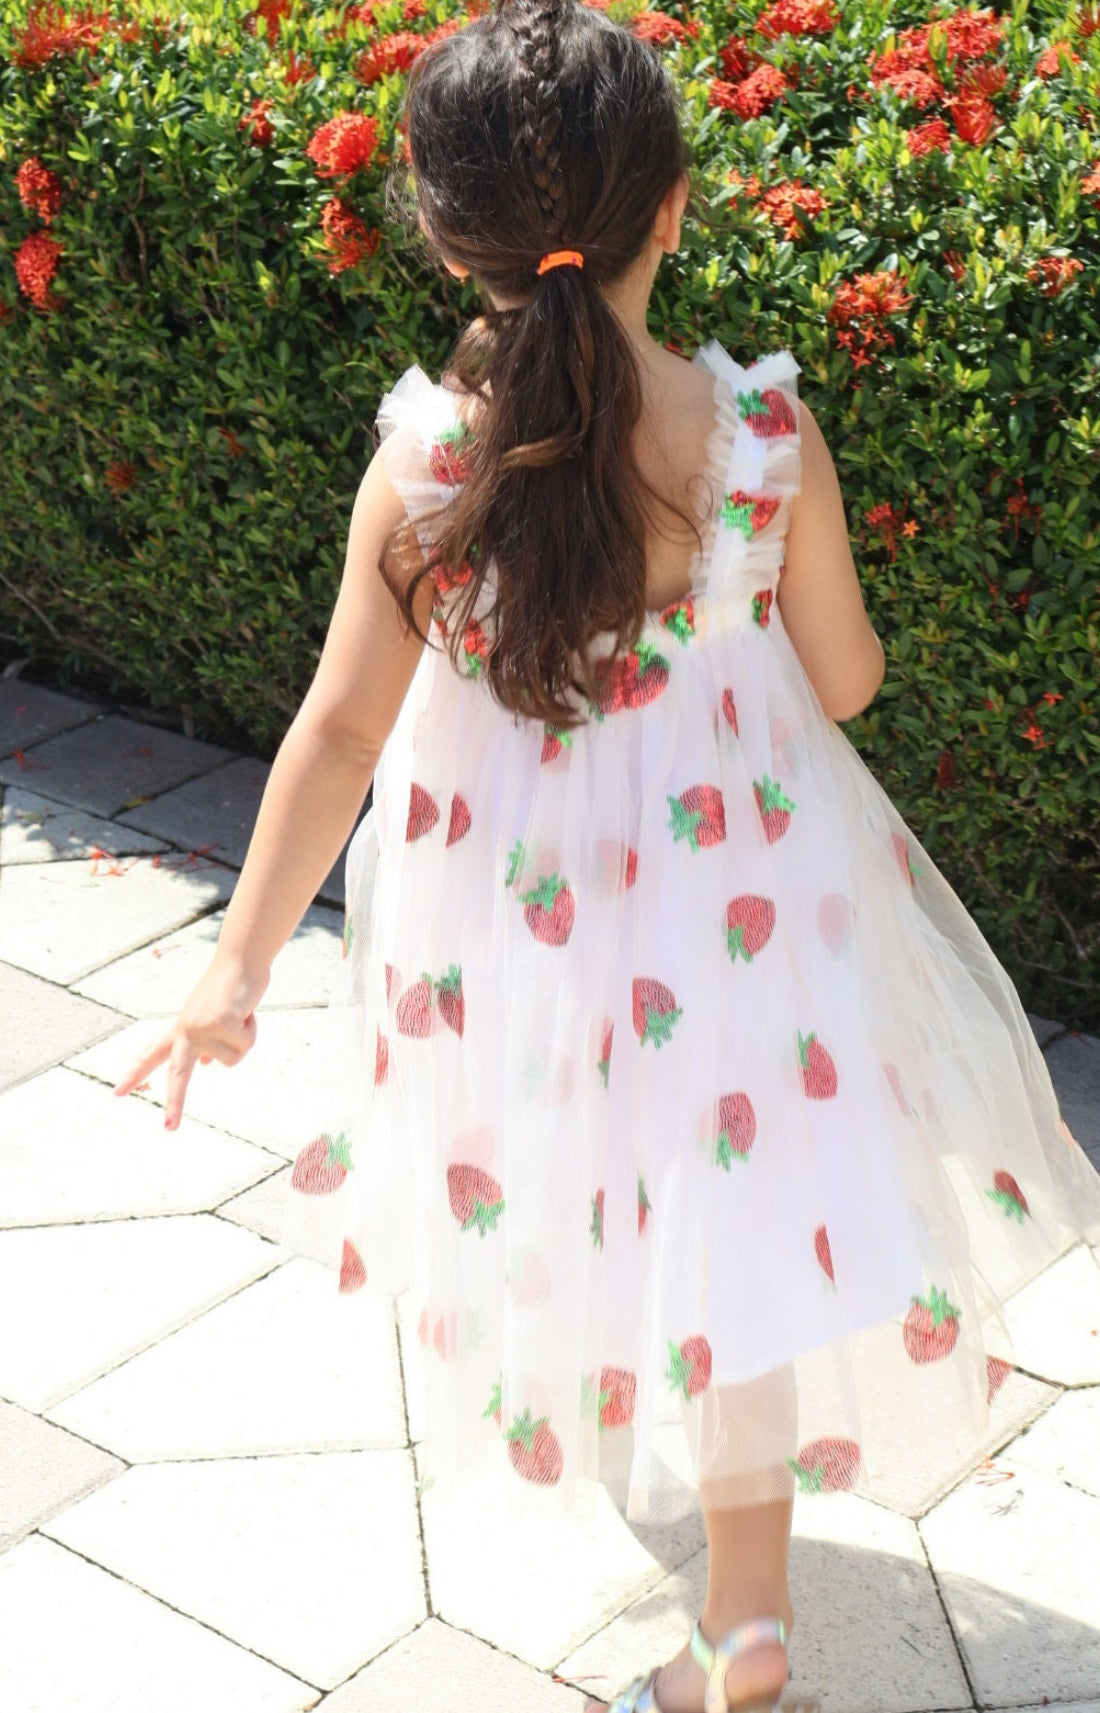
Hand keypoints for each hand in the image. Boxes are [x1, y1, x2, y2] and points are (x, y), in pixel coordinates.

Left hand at [113, 953, 270, 1129]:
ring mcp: (201, 1027)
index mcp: (179, 1030)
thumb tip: (204, 1066)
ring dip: (243, 1037)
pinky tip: (245, 1010)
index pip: (152, 1055)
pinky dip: (252, 1029)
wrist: (240, 961)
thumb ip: (205, 1042)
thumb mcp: (214, 1018)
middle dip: (176, 1103)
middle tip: (169, 1129)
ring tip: (239, 1014)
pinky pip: (244, 1045)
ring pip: (230, 1059)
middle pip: (178, 1075)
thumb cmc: (230, 989)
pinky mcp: (219, 1023)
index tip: (117, 1093)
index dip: (135, 1074)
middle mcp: (185, 1031)